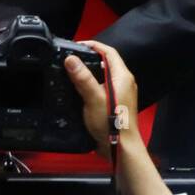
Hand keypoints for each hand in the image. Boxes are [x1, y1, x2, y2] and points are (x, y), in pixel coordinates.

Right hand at [63, 40, 139, 158]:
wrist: (120, 149)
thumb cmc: (111, 123)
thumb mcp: (94, 98)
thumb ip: (83, 78)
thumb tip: (70, 58)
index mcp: (122, 77)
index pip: (109, 52)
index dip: (94, 45)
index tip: (77, 45)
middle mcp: (124, 83)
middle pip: (106, 63)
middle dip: (89, 58)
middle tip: (71, 58)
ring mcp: (121, 94)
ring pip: (104, 76)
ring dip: (89, 72)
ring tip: (72, 72)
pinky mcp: (116, 104)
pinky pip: (103, 88)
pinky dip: (91, 85)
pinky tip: (79, 90)